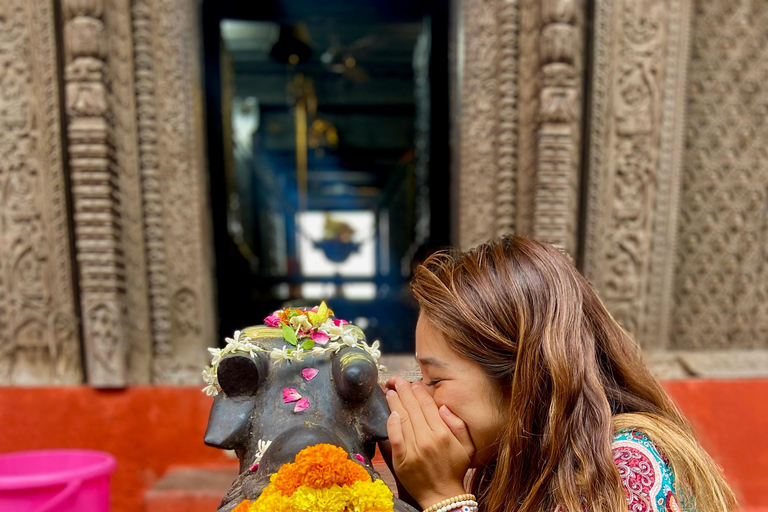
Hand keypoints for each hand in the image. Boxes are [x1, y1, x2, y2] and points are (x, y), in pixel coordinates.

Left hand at [385, 376, 475, 508]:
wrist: (443, 496)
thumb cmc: (455, 470)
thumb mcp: (467, 447)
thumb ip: (459, 425)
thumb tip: (443, 407)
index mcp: (443, 434)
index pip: (428, 406)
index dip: (419, 392)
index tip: (414, 384)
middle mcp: (428, 439)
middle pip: (413, 409)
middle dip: (404, 392)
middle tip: (398, 382)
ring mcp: (414, 450)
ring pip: (402, 420)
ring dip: (395, 403)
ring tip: (390, 392)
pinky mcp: (402, 461)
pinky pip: (395, 438)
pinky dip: (392, 424)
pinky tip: (390, 414)